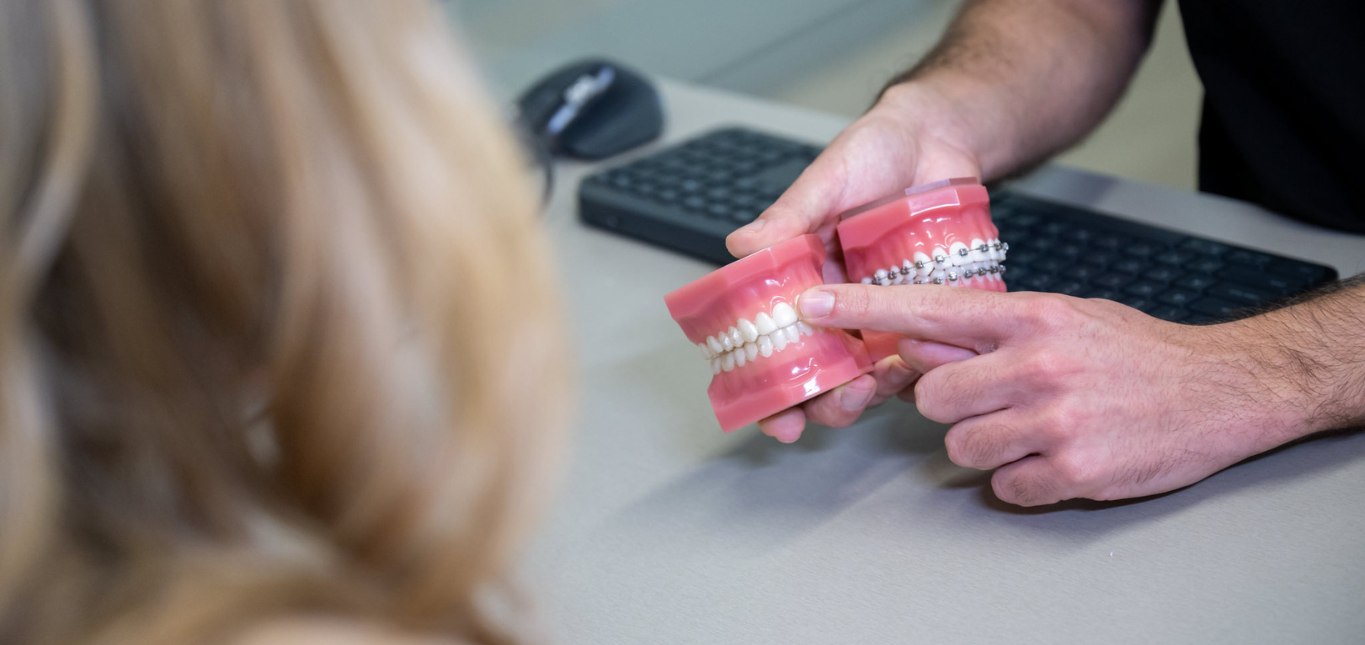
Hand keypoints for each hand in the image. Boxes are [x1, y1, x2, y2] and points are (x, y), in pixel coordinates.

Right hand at [727, 86, 982, 441]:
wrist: (939, 136)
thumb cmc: (876, 152)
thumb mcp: (828, 179)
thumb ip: (790, 215)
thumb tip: (740, 245)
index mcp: (802, 281)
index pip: (774, 346)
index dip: (768, 389)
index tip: (772, 415)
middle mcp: (839, 307)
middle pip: (821, 377)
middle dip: (820, 405)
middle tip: (827, 405)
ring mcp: (884, 314)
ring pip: (868, 377)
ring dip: (864, 395)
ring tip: (870, 385)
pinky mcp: (928, 311)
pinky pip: (920, 356)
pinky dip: (914, 371)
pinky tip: (912, 367)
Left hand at [794, 283, 1301, 505]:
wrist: (1219, 389)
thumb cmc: (1134, 351)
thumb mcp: (1063, 317)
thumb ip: (991, 328)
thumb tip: (918, 338)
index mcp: (1031, 317)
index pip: (927, 308)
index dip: (863, 309)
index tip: (811, 305)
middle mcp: (1036, 363)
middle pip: (933, 395)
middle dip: (951, 404)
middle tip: (993, 399)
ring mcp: (1054, 418)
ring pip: (961, 445)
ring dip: (987, 444)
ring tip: (1036, 427)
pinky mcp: (1072, 468)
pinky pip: (1005, 485)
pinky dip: (1023, 479)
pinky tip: (1058, 455)